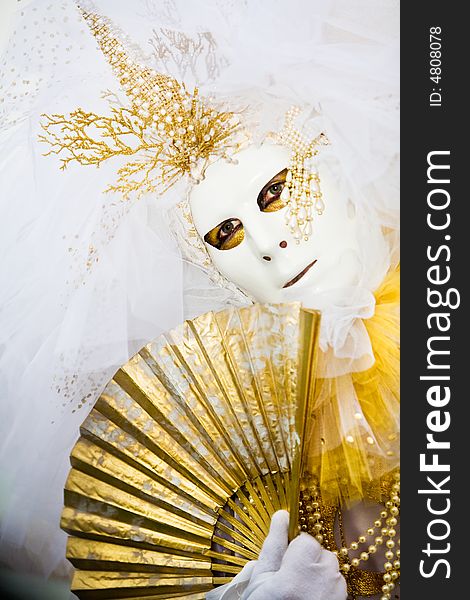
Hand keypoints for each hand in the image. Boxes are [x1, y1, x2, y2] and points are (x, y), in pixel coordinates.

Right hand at [206, 510, 346, 599]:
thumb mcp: (260, 580)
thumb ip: (273, 545)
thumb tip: (281, 515)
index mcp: (298, 574)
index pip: (307, 541)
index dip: (294, 550)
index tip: (285, 564)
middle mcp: (323, 583)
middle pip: (322, 554)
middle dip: (308, 561)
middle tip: (290, 579)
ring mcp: (336, 595)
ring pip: (332, 569)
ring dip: (319, 574)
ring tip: (300, 590)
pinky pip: (338, 585)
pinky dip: (327, 587)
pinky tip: (311, 596)